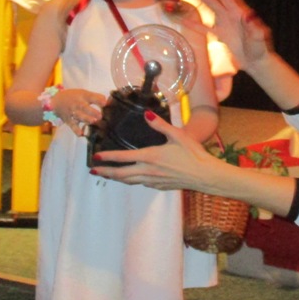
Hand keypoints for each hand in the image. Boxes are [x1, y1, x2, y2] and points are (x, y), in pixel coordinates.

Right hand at [51, 88, 104, 134]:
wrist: (56, 101)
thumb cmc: (74, 97)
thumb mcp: (84, 93)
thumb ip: (97, 97)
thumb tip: (109, 102)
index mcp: (83, 96)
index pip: (91, 97)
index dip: (98, 100)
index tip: (105, 103)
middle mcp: (78, 104)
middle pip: (84, 107)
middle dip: (92, 112)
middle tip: (100, 116)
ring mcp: (73, 112)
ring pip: (79, 116)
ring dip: (86, 119)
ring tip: (93, 121)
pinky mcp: (69, 120)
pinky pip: (72, 126)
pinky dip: (76, 130)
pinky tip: (81, 134)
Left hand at [89, 112, 219, 190]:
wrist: (205, 175)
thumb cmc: (193, 155)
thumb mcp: (177, 135)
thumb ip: (160, 124)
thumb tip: (146, 113)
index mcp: (150, 157)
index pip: (123, 158)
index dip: (108, 157)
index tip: (96, 156)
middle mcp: (149, 171)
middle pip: (121, 174)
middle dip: (106, 172)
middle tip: (94, 171)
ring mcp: (154, 181)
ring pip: (130, 181)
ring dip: (116, 178)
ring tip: (107, 175)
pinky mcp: (160, 186)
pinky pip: (141, 184)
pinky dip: (132, 181)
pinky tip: (132, 178)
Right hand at [192, 0, 273, 67]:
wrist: (257, 61)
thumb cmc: (260, 49)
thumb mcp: (258, 38)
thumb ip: (254, 27)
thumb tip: (249, 16)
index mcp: (240, 14)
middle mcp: (232, 16)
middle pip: (219, 0)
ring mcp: (226, 25)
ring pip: (213, 9)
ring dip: (204, 1)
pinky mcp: (222, 35)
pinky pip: (206, 28)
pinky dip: (196, 24)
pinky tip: (185, 22)